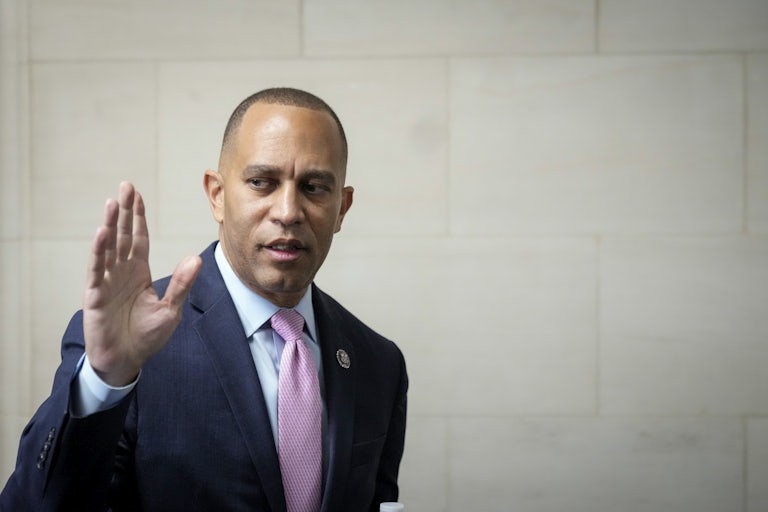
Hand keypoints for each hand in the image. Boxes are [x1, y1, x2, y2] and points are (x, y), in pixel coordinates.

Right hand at [83, 182, 201, 385]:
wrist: (127, 361)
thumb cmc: (146, 335)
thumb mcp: (171, 309)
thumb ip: (182, 284)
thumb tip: (197, 258)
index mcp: (138, 272)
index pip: (138, 238)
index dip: (137, 217)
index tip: (137, 194)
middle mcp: (121, 272)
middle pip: (122, 235)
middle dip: (123, 211)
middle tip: (125, 186)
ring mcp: (106, 281)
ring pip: (108, 247)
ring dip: (110, 224)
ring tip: (112, 202)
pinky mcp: (95, 295)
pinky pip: (97, 269)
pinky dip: (99, 251)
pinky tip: (102, 233)